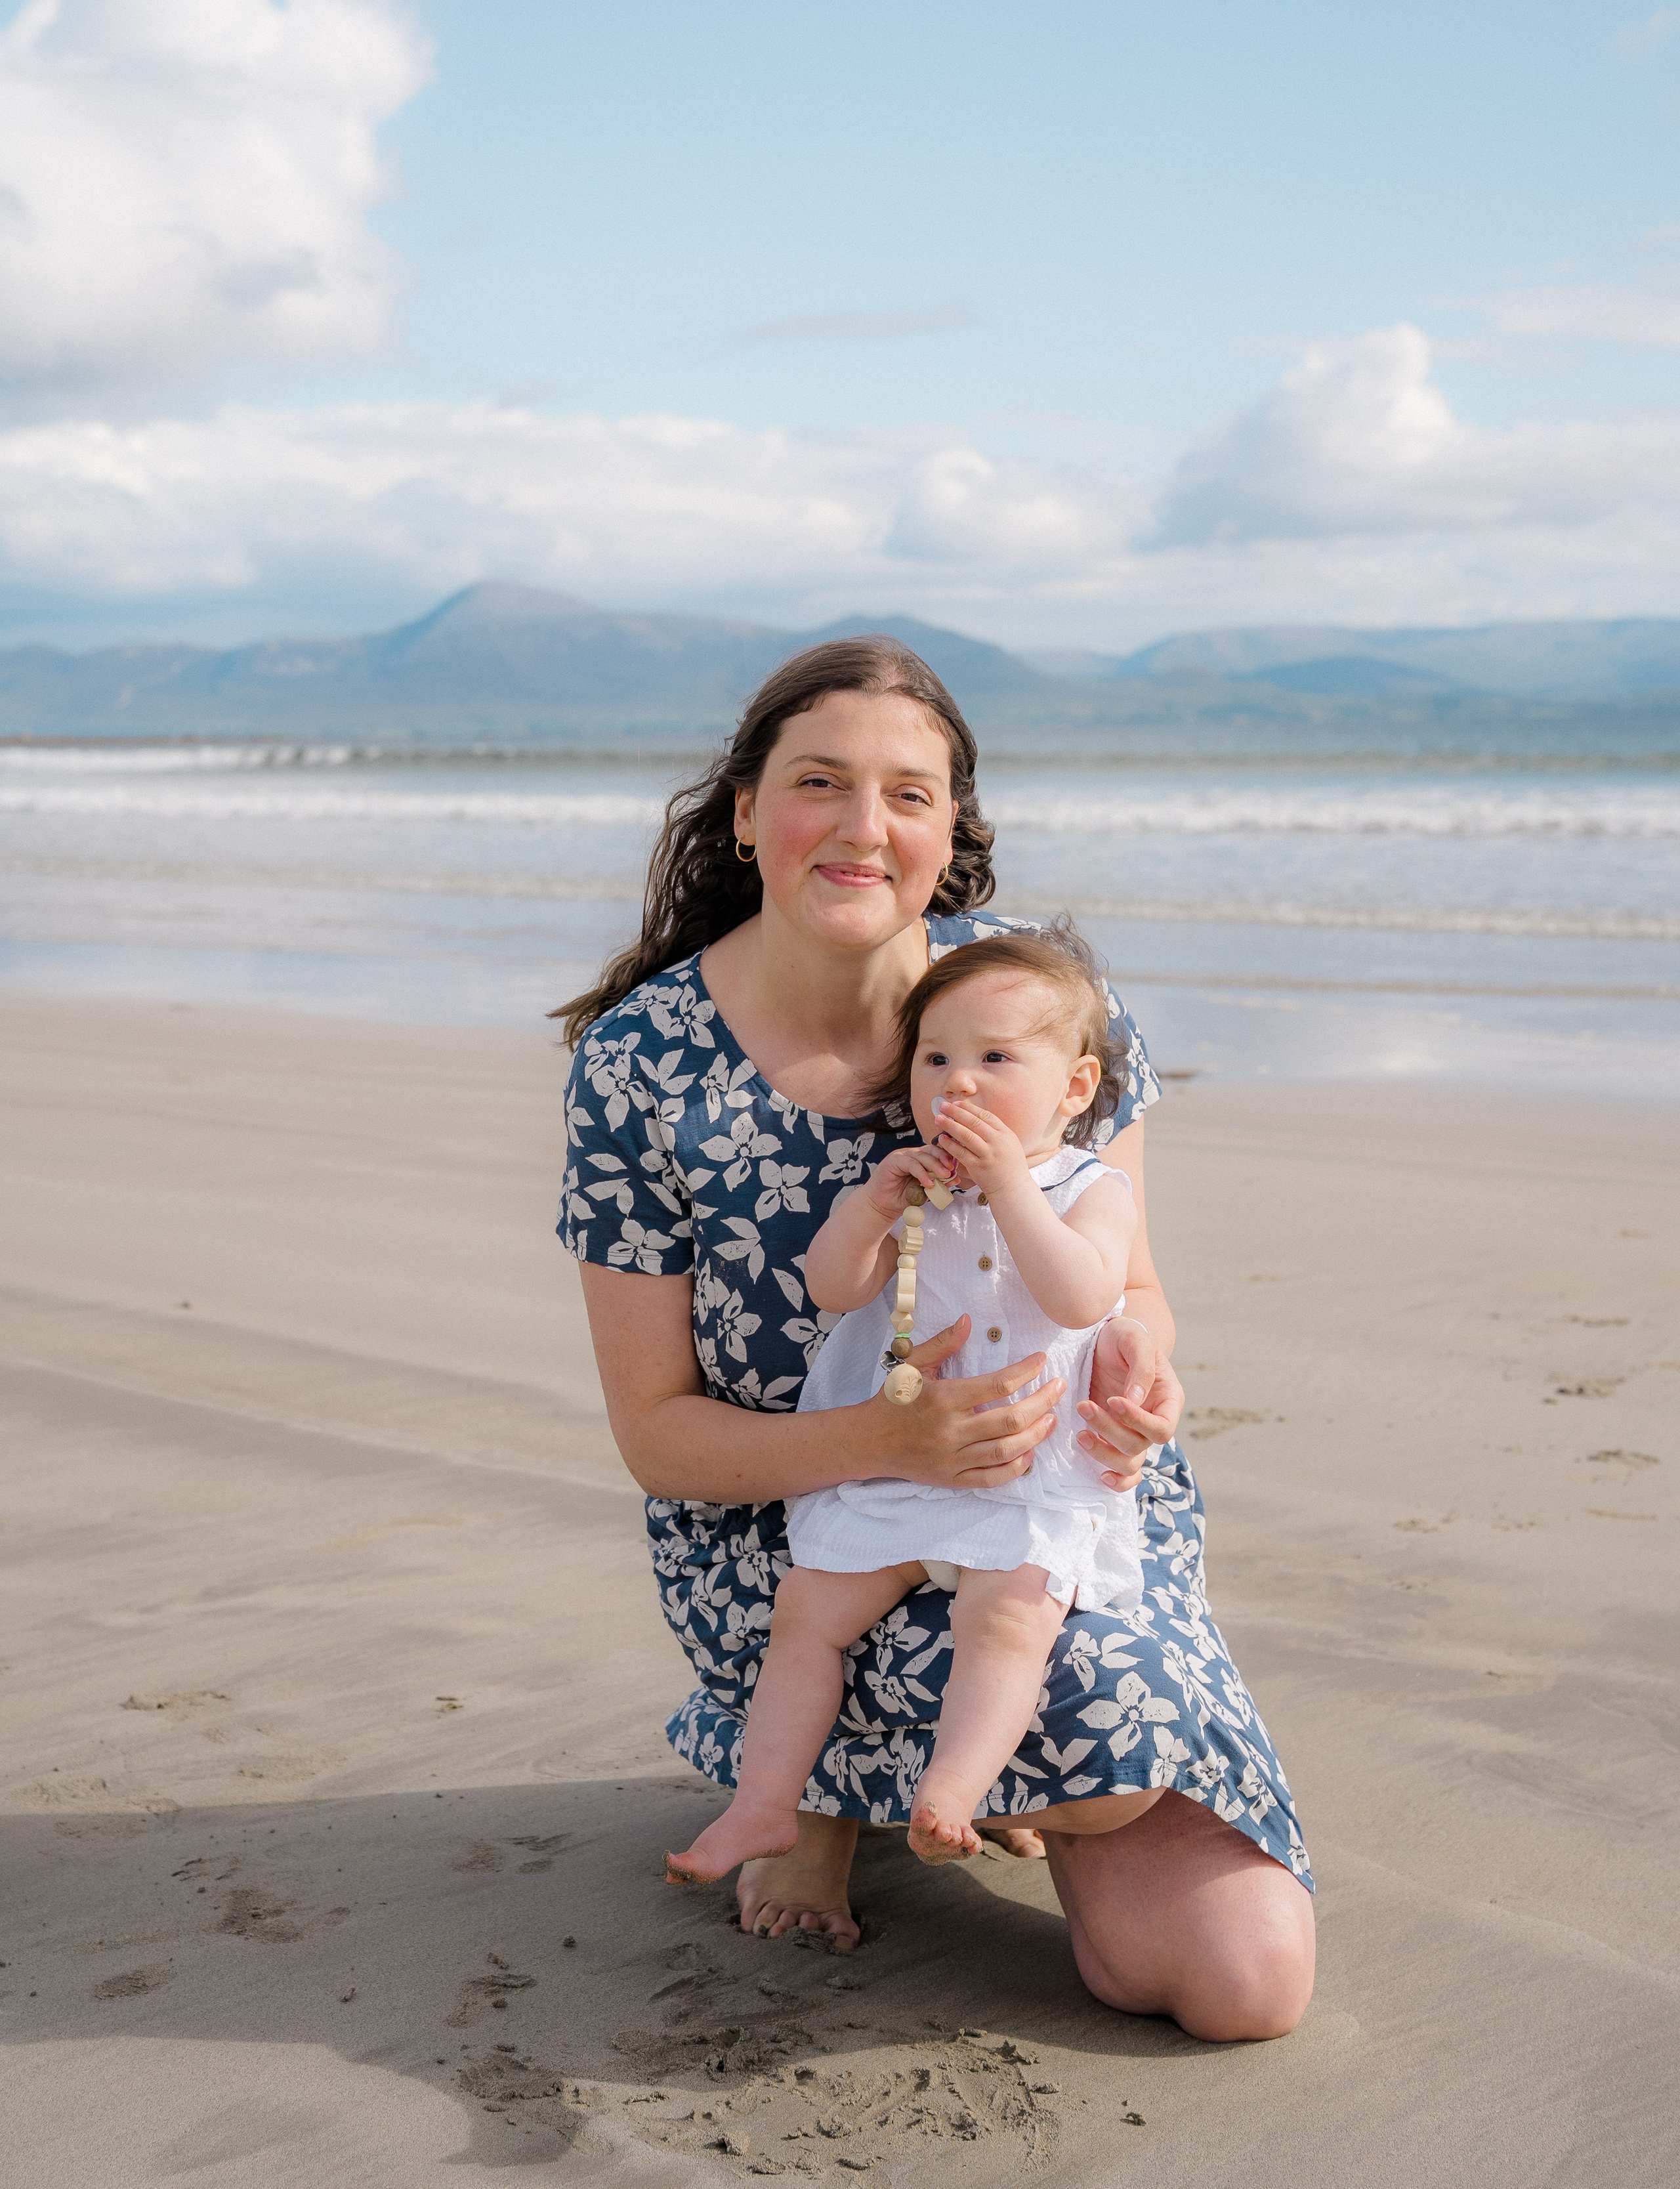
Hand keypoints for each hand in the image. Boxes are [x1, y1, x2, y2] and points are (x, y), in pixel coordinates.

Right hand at [859, 1316, 1064, 1489]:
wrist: (867, 1441)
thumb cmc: (892, 1399)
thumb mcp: (912, 1365)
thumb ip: (942, 1343)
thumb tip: (968, 1321)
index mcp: (943, 1399)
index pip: (998, 1385)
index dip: (1026, 1371)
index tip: (1042, 1361)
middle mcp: (950, 1430)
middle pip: (1010, 1420)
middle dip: (1042, 1402)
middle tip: (1059, 1388)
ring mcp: (952, 1459)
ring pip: (1006, 1451)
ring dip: (1036, 1435)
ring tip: (1051, 1419)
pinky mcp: (951, 1479)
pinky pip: (991, 1478)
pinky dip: (1015, 1468)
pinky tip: (1029, 1453)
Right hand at [861, 1142, 952, 1223]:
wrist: (882, 1206)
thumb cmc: (903, 1198)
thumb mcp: (925, 1191)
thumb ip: (939, 1184)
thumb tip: (956, 1178)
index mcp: (920, 1159)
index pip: (936, 1152)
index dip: (947, 1158)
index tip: (956, 1168)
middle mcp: (911, 1154)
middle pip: (931, 1150)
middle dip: (943, 1159)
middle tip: (951, 1170)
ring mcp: (901, 1156)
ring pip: (922, 1156)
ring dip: (935, 1166)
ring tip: (944, 1176)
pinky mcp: (893, 1161)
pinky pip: (911, 1164)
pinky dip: (921, 1173)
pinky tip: (928, 1183)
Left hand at [929, 1098, 1031, 1197]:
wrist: (1013, 1189)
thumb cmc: (1009, 1166)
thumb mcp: (1009, 1144)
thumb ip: (995, 1132)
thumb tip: (975, 1118)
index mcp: (1006, 1134)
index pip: (985, 1116)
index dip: (969, 1108)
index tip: (957, 1103)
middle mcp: (997, 1142)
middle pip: (974, 1122)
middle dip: (956, 1112)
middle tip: (943, 1106)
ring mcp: (987, 1154)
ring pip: (966, 1135)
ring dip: (950, 1125)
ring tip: (938, 1119)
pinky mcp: (978, 1167)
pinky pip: (960, 1153)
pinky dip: (950, 1145)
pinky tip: (941, 1139)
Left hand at [1077, 1318, 1182, 1491]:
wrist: (1105, 1341)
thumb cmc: (1124, 1336)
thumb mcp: (1134, 1340)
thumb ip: (1140, 1368)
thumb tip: (1135, 1401)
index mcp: (1169, 1400)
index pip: (1162, 1426)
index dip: (1138, 1421)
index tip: (1112, 1401)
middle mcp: (1155, 1421)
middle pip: (1140, 1445)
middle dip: (1110, 1430)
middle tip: (1083, 1407)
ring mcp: (1135, 1433)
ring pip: (1129, 1463)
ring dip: (1103, 1453)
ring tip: (1080, 1435)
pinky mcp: (1115, 1439)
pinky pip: (1124, 1472)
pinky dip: (1116, 1480)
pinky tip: (1099, 1476)